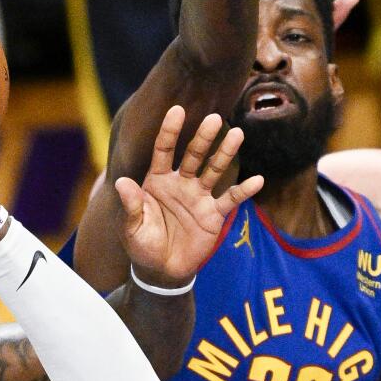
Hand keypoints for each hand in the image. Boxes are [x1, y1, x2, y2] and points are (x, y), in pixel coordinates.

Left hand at [117, 105, 262, 287]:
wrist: (161, 270)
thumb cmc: (142, 245)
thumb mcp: (131, 227)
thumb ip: (130, 205)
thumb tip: (123, 182)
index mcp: (157, 181)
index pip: (164, 150)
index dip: (170, 131)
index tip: (178, 110)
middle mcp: (180, 183)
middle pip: (194, 155)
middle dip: (203, 137)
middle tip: (214, 119)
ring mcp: (199, 197)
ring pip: (214, 170)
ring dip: (225, 154)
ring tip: (237, 134)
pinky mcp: (213, 214)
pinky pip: (230, 200)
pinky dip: (244, 191)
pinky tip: (257, 180)